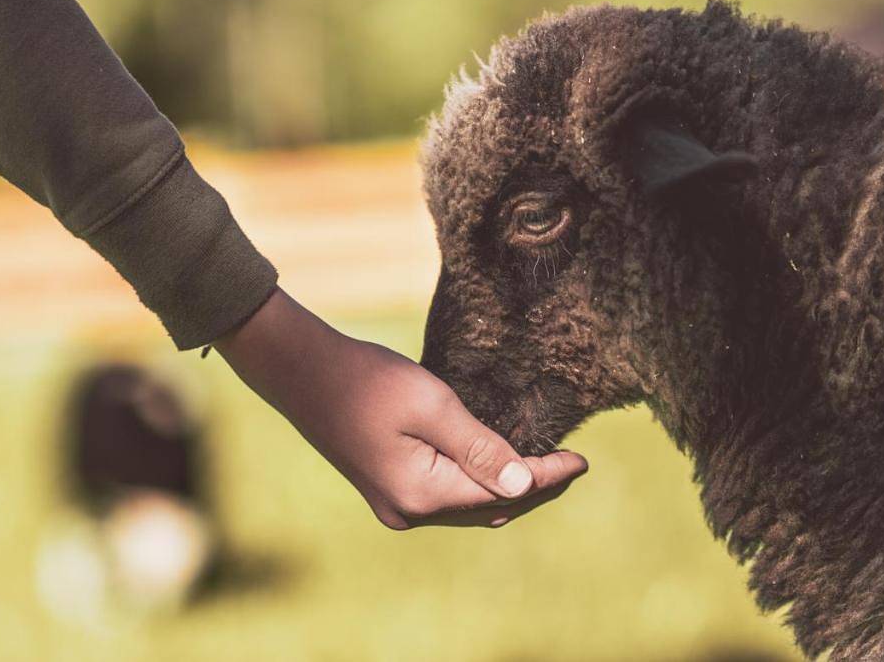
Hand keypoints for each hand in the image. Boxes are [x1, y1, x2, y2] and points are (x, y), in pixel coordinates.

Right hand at [213, 287, 587, 528]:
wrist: (302, 372)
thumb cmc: (367, 380)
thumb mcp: (431, 405)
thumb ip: (480, 448)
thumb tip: (525, 486)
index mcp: (422, 494)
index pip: (503, 493)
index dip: (547, 477)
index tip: (581, 459)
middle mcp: (409, 512)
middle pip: (488, 508)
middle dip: (533, 488)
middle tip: (571, 464)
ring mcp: (394, 505)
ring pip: (467, 506)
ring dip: (506, 488)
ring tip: (543, 467)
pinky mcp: (385, 488)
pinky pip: (445, 497)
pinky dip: (475, 484)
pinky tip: (494, 467)